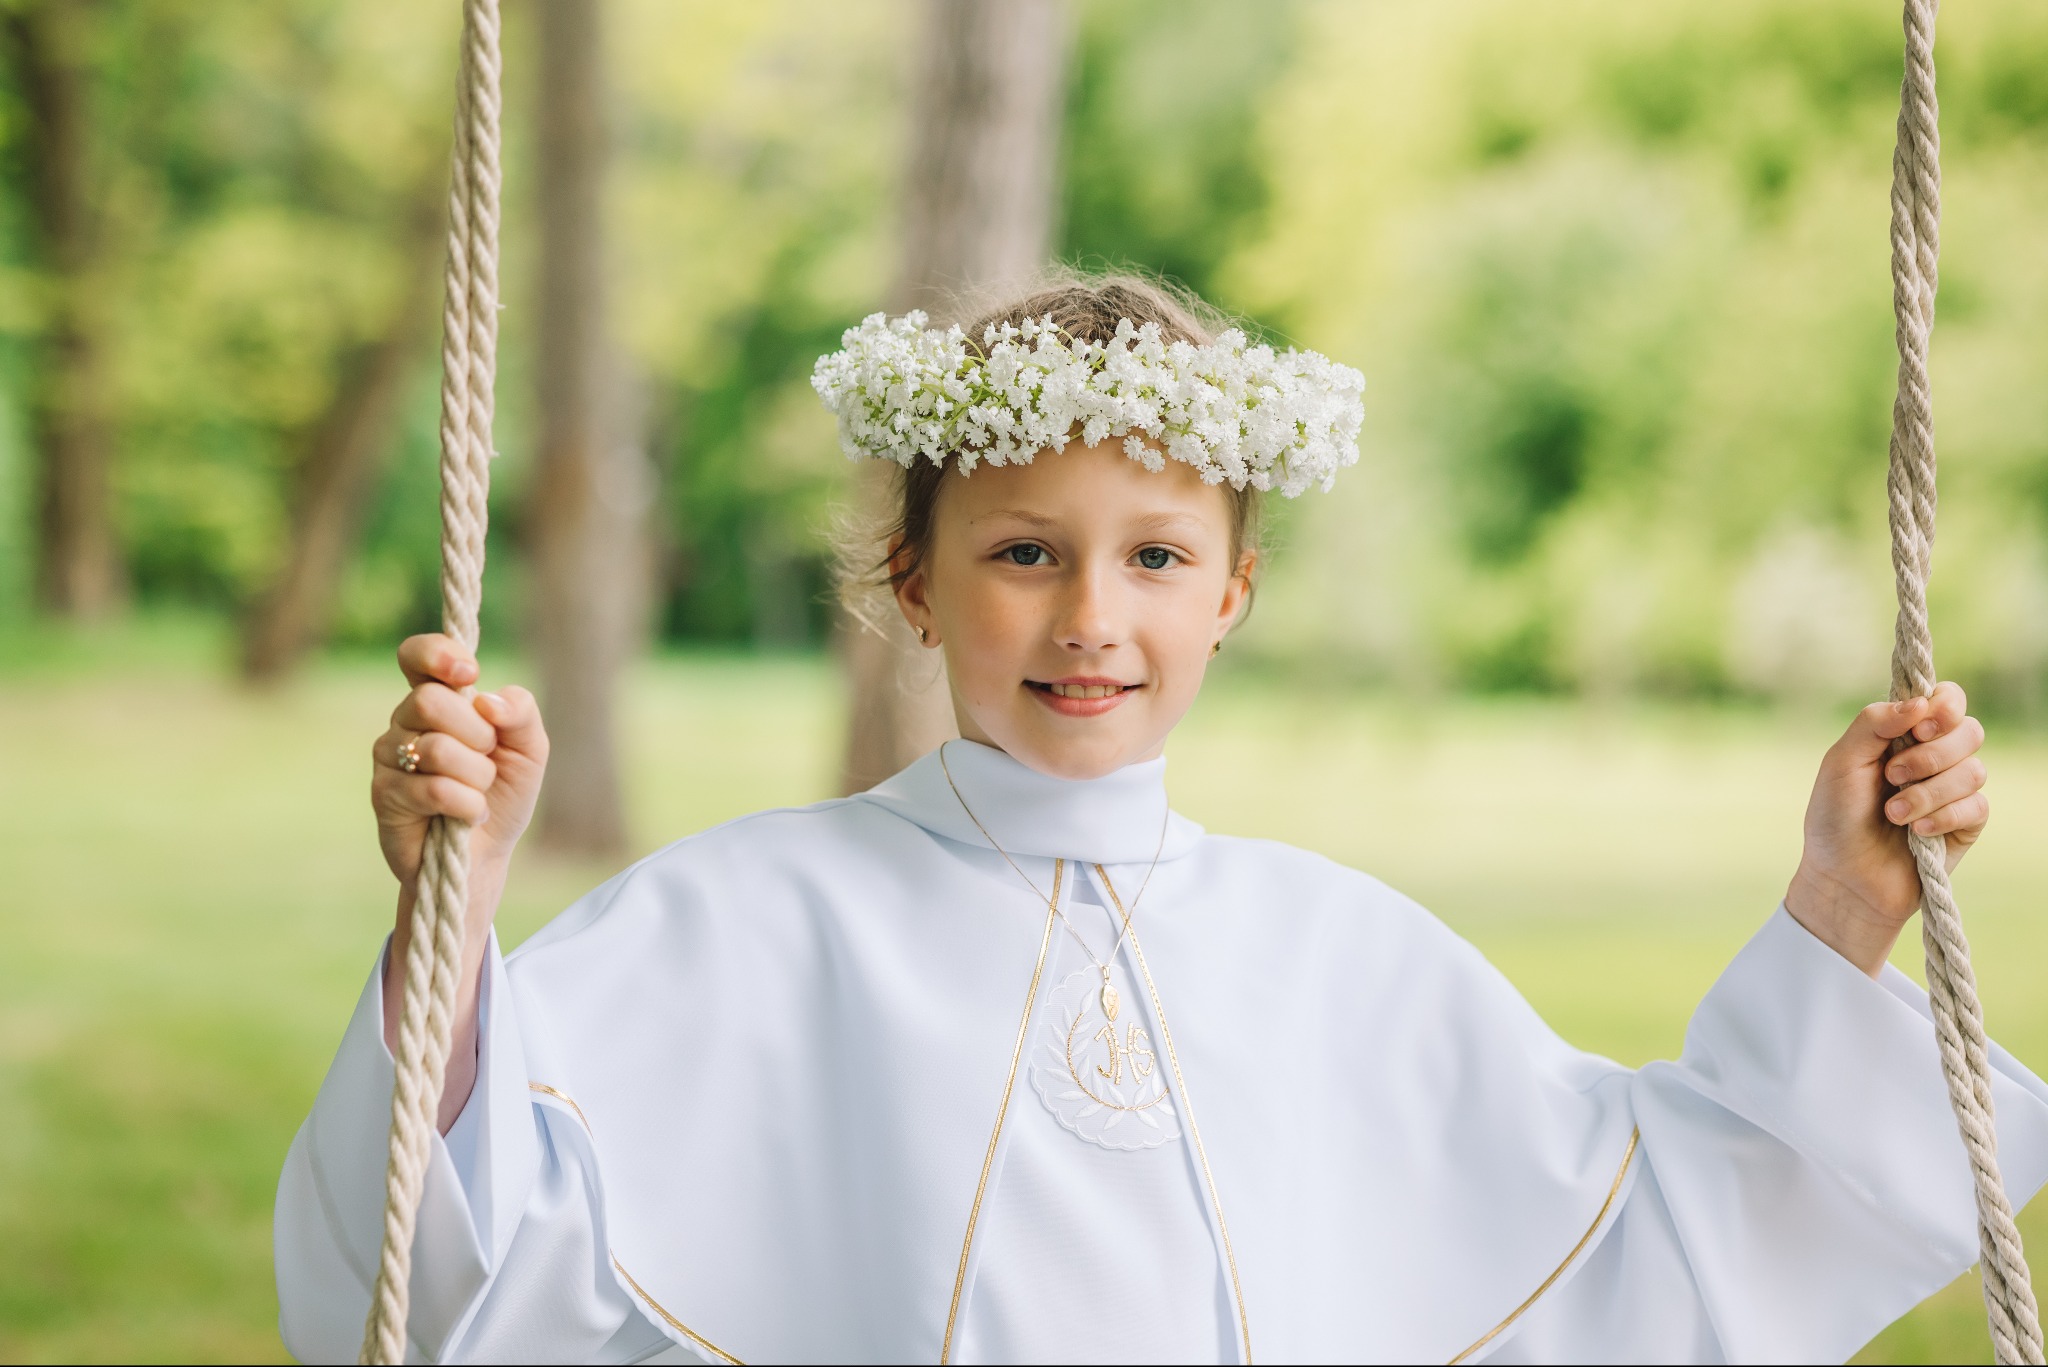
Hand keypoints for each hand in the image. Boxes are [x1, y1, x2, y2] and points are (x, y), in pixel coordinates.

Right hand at [371, 633, 546, 891]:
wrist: (485, 856)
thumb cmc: (503, 795)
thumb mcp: (529, 750)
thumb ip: (520, 713)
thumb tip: (487, 700)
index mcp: (441, 700)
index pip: (416, 655)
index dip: (437, 655)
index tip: (470, 674)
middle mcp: (407, 721)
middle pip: (429, 701)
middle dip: (477, 734)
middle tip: (487, 758)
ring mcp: (390, 756)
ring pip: (436, 748)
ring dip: (476, 776)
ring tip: (479, 792)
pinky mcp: (384, 795)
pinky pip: (433, 789)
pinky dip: (468, 805)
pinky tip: (469, 815)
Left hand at [1785, 682, 1988, 976]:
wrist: (1843, 878)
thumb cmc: (1835, 819)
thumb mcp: (1841, 762)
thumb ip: (1874, 724)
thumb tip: (1920, 702)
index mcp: (1903, 735)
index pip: (1947, 700)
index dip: (1944, 706)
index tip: (1920, 727)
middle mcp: (1933, 758)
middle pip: (1969, 731)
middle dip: (1931, 753)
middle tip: (1892, 775)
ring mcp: (1952, 791)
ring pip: (1974, 770)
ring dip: (1928, 792)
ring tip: (1893, 814)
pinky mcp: (1965, 824)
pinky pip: (1976, 806)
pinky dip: (1942, 816)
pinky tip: (1917, 832)